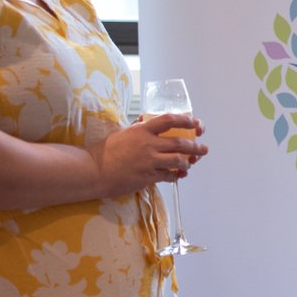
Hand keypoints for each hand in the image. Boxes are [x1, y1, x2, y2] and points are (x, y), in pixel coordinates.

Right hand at [89, 114, 207, 195]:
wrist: (92, 171)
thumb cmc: (104, 151)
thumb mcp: (122, 133)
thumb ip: (137, 128)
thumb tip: (146, 119)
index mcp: (142, 130)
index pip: (169, 120)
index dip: (186, 120)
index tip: (196, 123)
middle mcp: (148, 144)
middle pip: (179, 143)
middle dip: (195, 146)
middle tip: (203, 149)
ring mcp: (148, 161)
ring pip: (177, 160)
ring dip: (188, 162)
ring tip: (191, 163)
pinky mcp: (147, 177)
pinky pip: (168, 176)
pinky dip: (175, 176)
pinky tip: (177, 176)